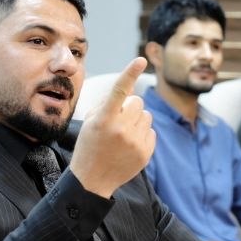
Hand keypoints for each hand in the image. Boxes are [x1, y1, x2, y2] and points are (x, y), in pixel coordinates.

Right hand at [69, 58, 155, 198]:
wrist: (92, 180)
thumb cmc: (89, 146)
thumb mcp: (91, 122)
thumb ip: (108, 103)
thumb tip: (130, 88)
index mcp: (104, 119)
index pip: (119, 90)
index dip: (130, 73)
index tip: (141, 59)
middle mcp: (121, 129)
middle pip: (137, 101)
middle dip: (129, 107)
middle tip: (117, 121)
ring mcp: (135, 142)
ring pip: (146, 115)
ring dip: (137, 120)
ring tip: (122, 135)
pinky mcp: (146, 152)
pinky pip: (151, 131)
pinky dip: (142, 134)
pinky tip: (129, 145)